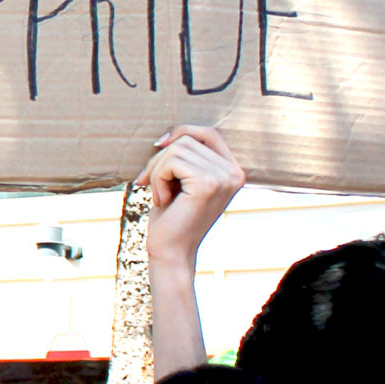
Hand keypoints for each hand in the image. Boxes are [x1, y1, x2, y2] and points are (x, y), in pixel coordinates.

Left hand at [137, 125, 243, 270]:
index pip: (209, 132)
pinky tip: (162, 200)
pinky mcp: (207, 183)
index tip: (158, 145)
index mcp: (233, 170)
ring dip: (157, 170)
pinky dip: (157, 178)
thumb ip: (185, 157)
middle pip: (187, 139)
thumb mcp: (182, 180)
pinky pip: (171, 162)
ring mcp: (224, 177)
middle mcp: (234, 172)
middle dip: (160, 159)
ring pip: (176, 149)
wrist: (171, 251)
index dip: (181, 132)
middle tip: (150, 182)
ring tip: (160, 195)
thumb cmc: (172, 216)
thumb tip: (168, 135)